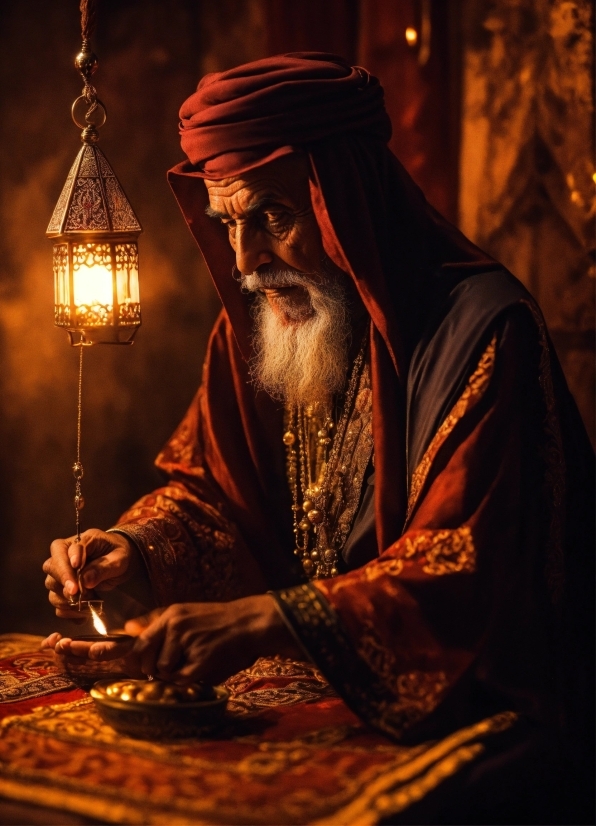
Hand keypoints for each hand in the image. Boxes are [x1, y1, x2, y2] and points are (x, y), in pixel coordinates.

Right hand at [42, 528, 141, 618]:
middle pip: (51, 567)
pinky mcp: (64, 589)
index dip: (66, 563)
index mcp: (79, 541)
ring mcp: (62, 573)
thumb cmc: (120, 555)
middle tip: (76, 593)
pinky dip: (69, 611)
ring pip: (52, 586)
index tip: (74, 573)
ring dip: (67, 598)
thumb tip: (85, 581)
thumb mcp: (119, 558)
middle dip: (63, 581)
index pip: (63, 549)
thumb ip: (103, 567)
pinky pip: (58, 603)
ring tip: (88, 602)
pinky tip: (84, 615)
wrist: (121, 562)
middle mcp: (65, 555)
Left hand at [126, 595, 301, 683]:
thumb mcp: (184, 612)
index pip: (139, 641)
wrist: (246, 622)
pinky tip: (199, 666)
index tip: (118, 661)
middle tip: (172, 664)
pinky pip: (181, 679)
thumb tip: (127, 627)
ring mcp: (188, 642)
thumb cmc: (214, 620)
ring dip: (174, 672)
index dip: (129, 656)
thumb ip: (155, 621)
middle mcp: (176, 626)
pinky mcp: (201, 658)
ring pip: (164, 671)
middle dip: (155, 669)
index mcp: (170, 615)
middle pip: (148, 660)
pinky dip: (188, 678)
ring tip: (192, 659)